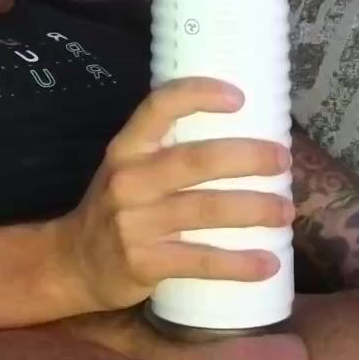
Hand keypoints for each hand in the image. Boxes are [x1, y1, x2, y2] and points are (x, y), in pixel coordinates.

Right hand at [52, 77, 292, 312]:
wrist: (73, 263)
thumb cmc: (115, 208)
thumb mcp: (128, 169)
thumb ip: (168, 150)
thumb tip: (242, 134)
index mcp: (126, 148)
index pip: (159, 108)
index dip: (198, 96)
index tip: (240, 97)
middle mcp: (129, 181)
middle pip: (196, 161)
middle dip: (247, 157)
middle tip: (281, 161)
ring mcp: (135, 223)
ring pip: (206, 210)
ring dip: (255, 209)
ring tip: (286, 211)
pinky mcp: (145, 263)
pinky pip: (201, 261)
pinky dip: (240, 263)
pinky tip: (268, 262)